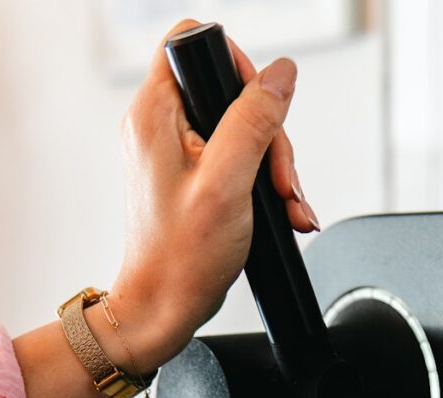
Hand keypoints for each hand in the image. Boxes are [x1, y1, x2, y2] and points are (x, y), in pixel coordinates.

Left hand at [101, 18, 318, 373]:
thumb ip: (253, 121)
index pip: (191, 43)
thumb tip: (281, 73)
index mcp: (155, 114)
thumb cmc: (182, 258)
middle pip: (230, 92)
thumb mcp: (227, 183)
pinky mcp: (193, 179)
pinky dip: (263, 184)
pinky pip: (238, 161)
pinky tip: (281, 214)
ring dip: (274, 167)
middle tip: (280, 180)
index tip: (261, 111)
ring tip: (287, 207)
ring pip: (242, 130)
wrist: (164, 309)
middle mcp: (160, 126)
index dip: (236, 66)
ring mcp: (176, 154)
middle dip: (269, 135)